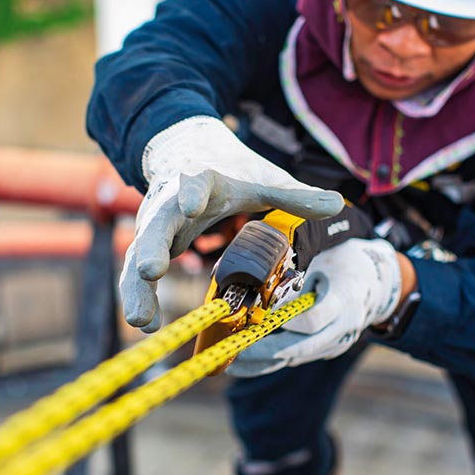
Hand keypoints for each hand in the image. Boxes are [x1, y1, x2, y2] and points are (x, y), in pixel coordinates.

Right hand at [122, 116, 342, 331]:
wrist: (183, 149)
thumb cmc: (228, 168)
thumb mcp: (262, 178)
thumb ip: (295, 194)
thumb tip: (337, 203)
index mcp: (200, 179)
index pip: (194, 182)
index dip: (191, 192)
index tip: (192, 205)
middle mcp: (168, 201)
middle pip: (155, 223)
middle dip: (151, 247)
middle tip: (151, 272)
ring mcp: (154, 224)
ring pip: (137, 254)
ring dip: (137, 287)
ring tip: (142, 321)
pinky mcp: (147, 244)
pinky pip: (136, 272)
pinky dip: (139, 296)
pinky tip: (147, 325)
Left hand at [228, 238, 403, 377]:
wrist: (377, 283)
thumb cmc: (344, 262)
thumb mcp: (324, 254)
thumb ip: (294, 270)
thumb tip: (254, 282)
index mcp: (343, 300)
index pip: (312, 320)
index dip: (284, 322)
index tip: (256, 321)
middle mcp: (342, 329)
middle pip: (299, 348)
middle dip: (261, 352)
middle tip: (231, 353)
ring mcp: (335, 343)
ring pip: (294, 357)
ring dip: (260, 362)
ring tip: (228, 362)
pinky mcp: (327, 350)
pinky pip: (297, 357)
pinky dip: (270, 361)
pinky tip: (243, 364)